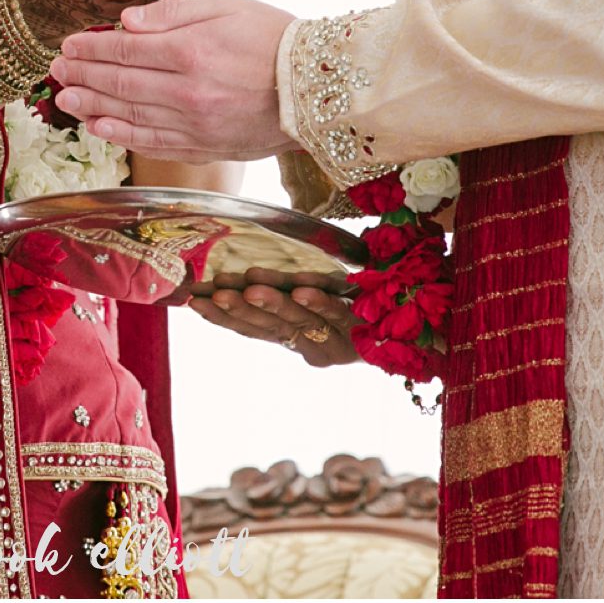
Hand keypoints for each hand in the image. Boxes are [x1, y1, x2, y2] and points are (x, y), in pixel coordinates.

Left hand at [50, 0, 295, 160]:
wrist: (318, 87)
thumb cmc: (273, 37)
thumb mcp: (227, 7)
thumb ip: (173, 13)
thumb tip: (125, 22)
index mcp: (191, 52)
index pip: (125, 50)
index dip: (91, 48)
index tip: (68, 44)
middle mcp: (187, 92)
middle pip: (120, 84)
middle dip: (83, 75)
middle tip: (56, 70)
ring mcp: (195, 124)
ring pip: (130, 116)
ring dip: (91, 106)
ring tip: (64, 99)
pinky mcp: (205, 146)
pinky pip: (153, 143)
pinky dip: (121, 136)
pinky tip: (98, 128)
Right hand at [186, 272, 359, 368]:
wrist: (410, 332)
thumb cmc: (351, 303)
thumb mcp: (312, 293)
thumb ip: (282, 285)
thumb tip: (238, 263)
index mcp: (292, 336)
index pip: (250, 329)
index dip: (221, 318)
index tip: (193, 300)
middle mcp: (308, 342)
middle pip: (269, 327)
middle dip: (240, 310)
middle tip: (215, 295)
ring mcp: (334, 337)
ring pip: (299, 319)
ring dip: (274, 303)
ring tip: (251, 289)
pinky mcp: (362, 326)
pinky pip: (338, 313)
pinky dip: (320, 301)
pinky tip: (303, 289)